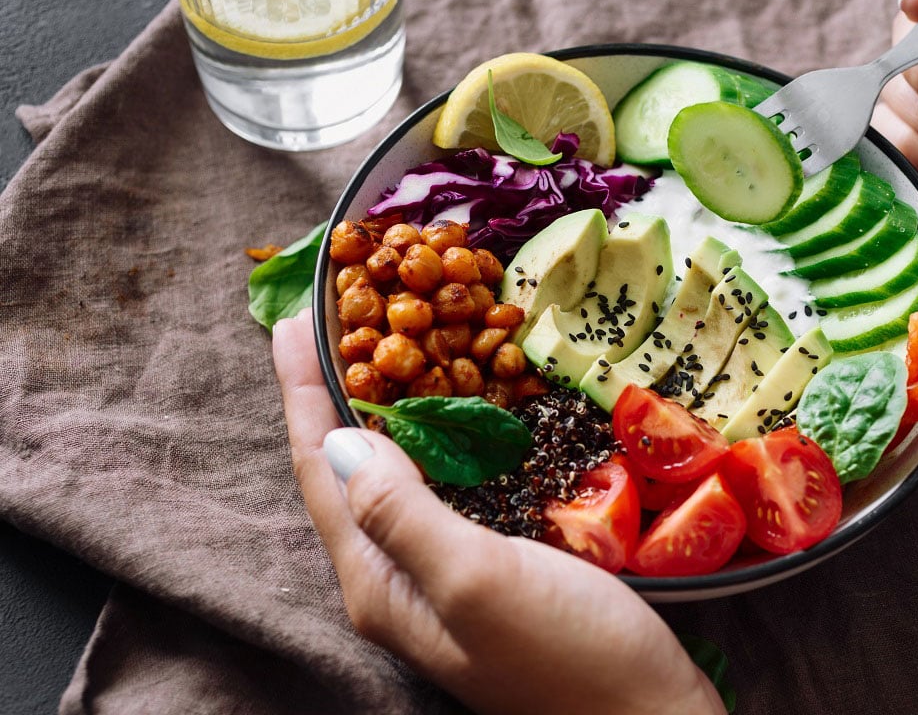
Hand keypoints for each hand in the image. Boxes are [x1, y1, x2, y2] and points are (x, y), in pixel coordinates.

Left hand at [272, 310, 724, 714]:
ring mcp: (445, 575)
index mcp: (379, 581)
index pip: (323, 468)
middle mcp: (399, 579)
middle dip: (334, 389)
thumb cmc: (571, 656)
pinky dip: (439, 436)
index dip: (304, 389)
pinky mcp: (493, 567)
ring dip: (382, 406)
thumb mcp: (478, 581)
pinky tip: (457, 408)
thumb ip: (402, 513)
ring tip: (384, 342)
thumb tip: (339, 441)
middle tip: (339, 312)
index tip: (294, 314)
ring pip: (396, 475)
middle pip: (348, 470)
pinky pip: (446, 486)